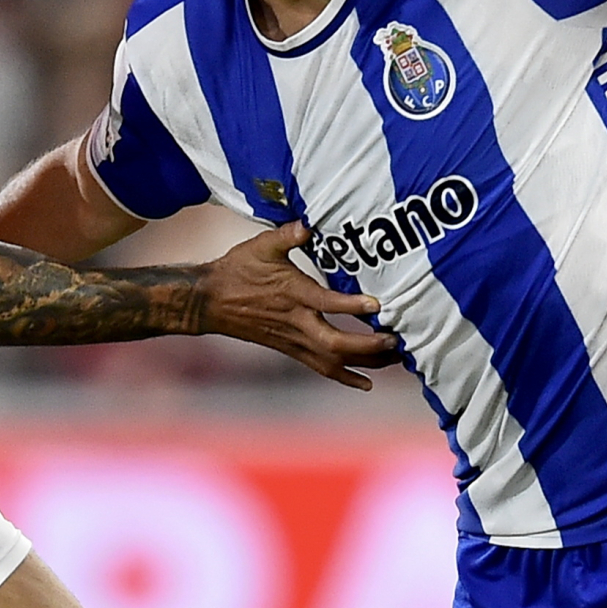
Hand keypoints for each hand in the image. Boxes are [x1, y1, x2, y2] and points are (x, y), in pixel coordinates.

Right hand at [192, 221, 401, 388]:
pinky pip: (321, 369)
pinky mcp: (291, 349)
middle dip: (369, 346)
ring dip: (366, 363)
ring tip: (395, 359)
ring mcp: (294, 340)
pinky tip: (367, 383)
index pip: (327, 303)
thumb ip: (288, 235)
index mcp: (293, 295)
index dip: (352, 305)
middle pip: (337, 345)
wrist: (210, 301)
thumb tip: (308, 224)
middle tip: (396, 341)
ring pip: (334, 362)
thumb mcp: (262, 245)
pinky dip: (346, 377)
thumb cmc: (238, 270)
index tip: (378, 306)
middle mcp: (297, 323)